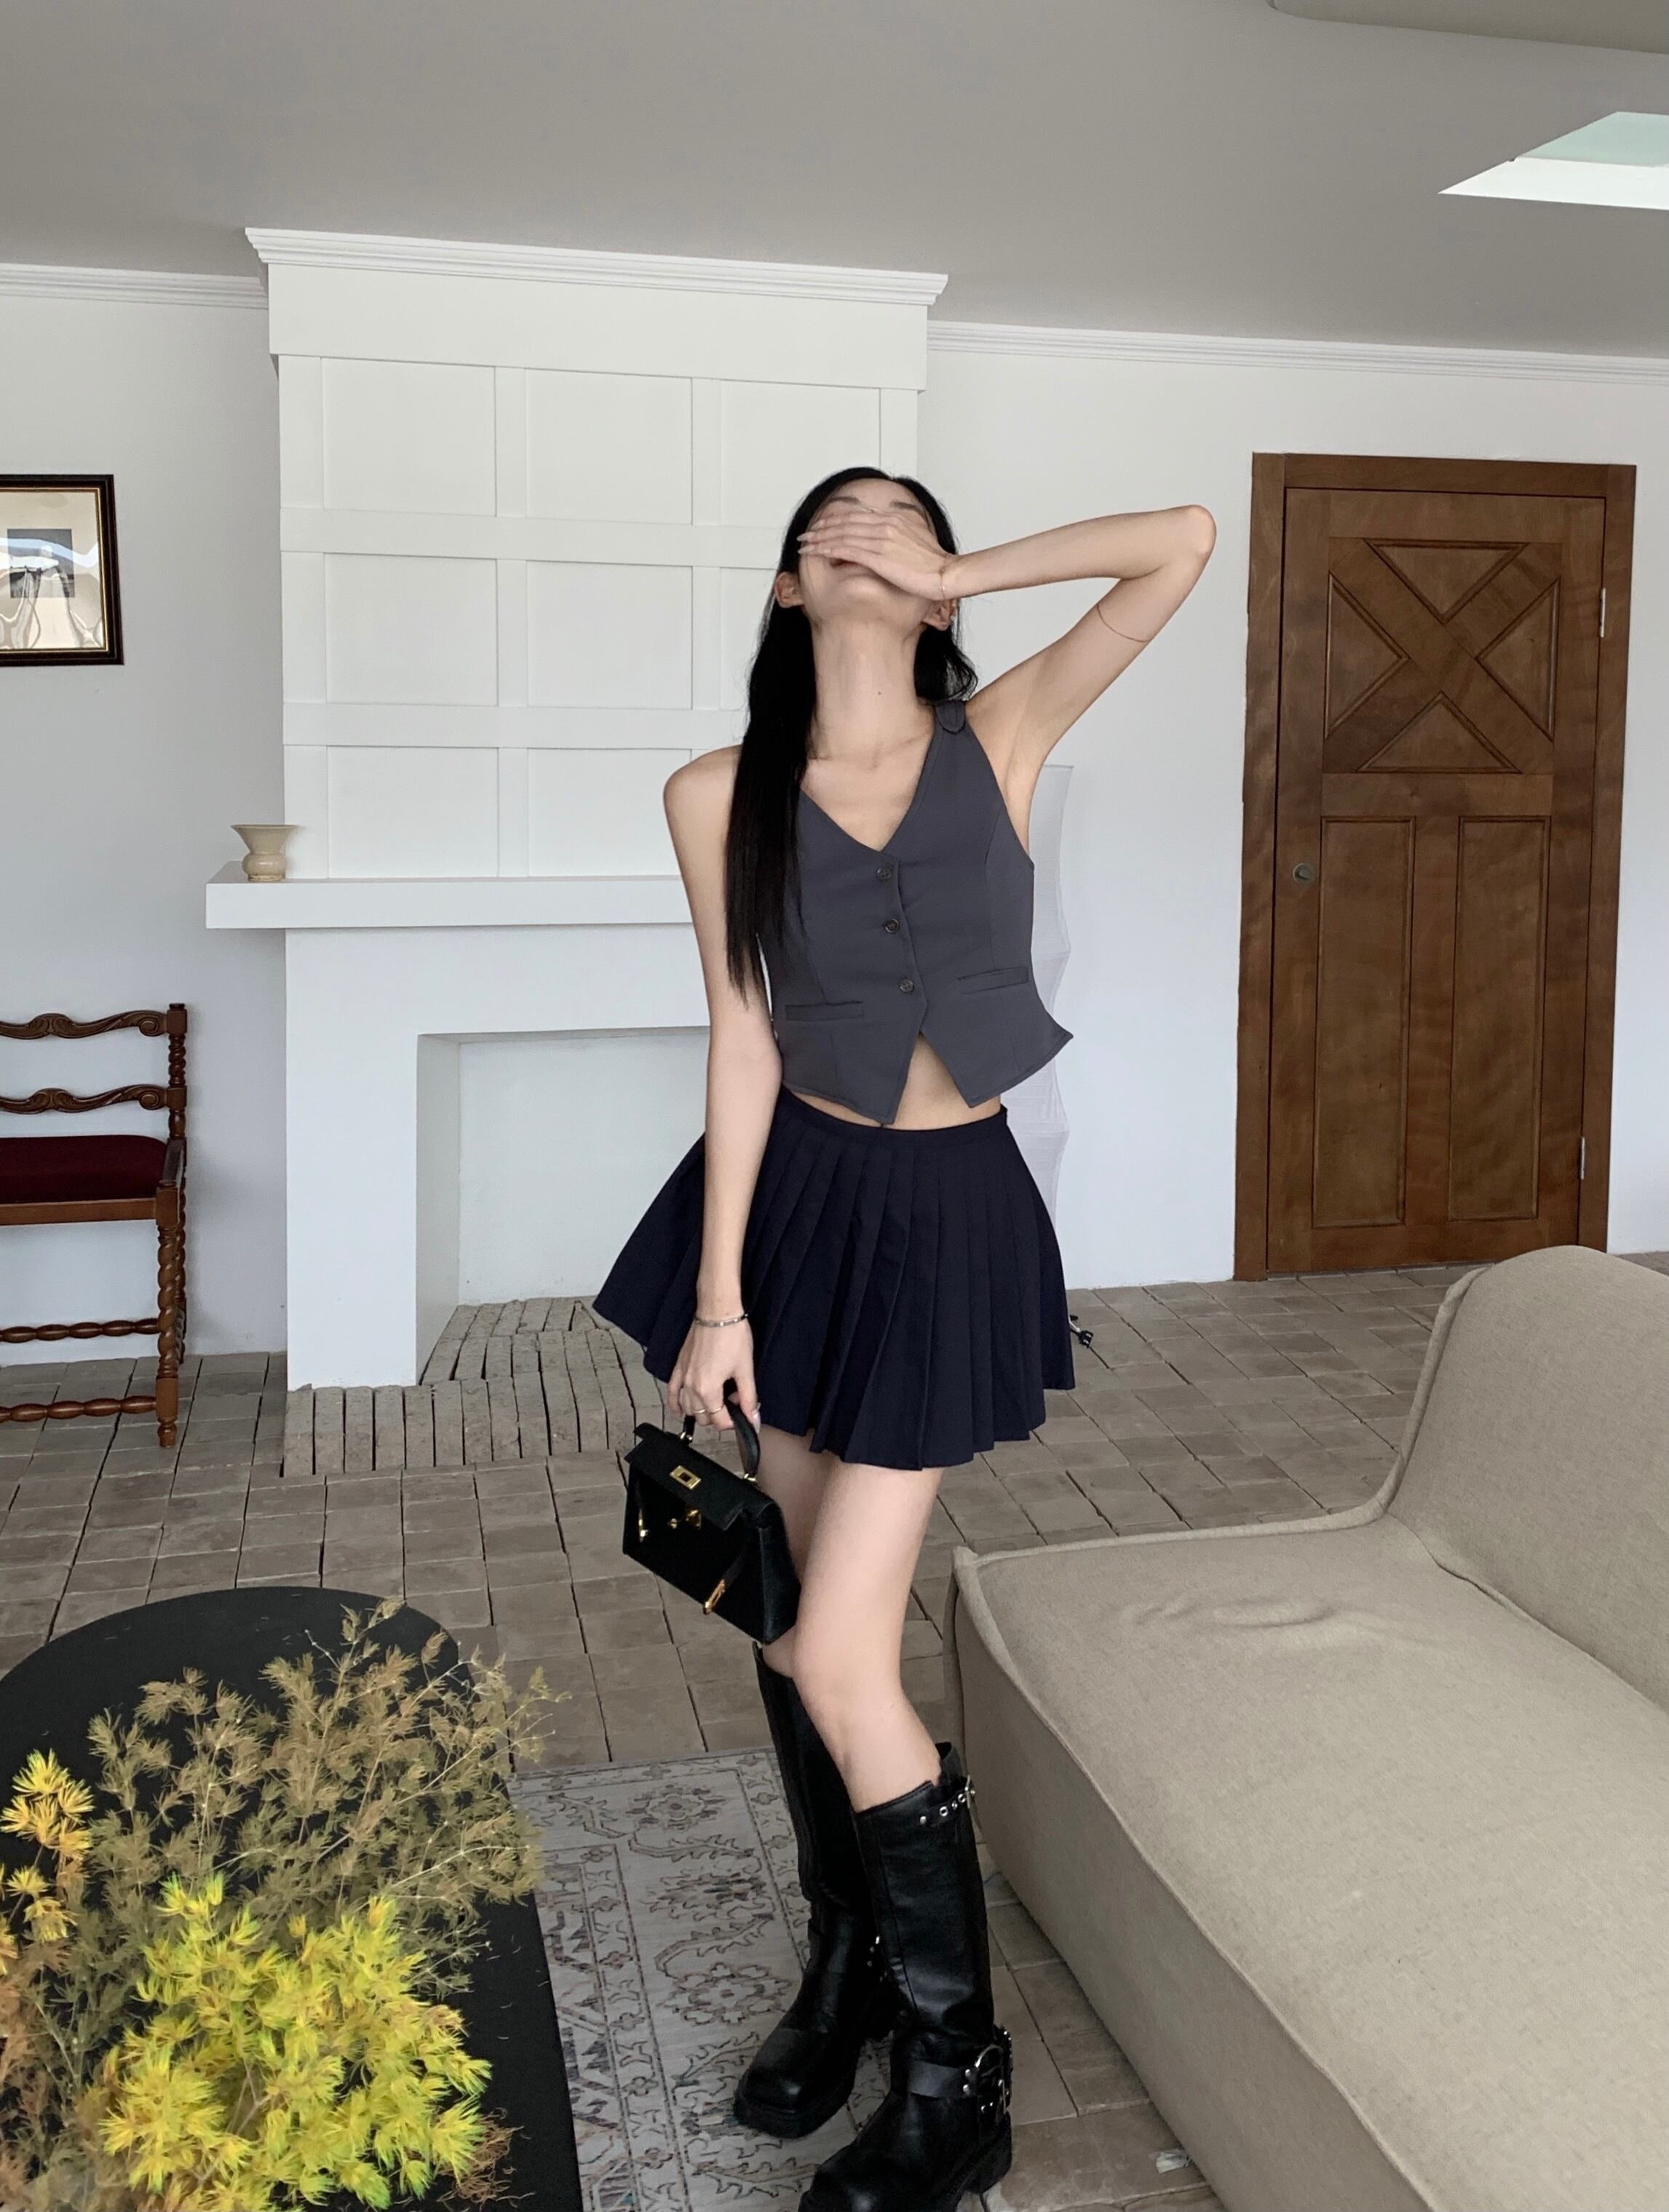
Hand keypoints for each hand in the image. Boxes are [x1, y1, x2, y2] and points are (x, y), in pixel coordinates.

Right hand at [669, 1318, 759, 1433]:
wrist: (717, 1313)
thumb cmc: (732, 1336)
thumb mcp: (745, 1370)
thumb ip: (749, 1398)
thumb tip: (753, 1418)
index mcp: (708, 1390)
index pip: (718, 1421)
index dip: (733, 1422)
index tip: (742, 1415)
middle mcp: (691, 1387)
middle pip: (703, 1418)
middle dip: (719, 1416)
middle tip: (733, 1402)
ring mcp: (682, 1377)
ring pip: (688, 1409)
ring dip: (701, 1412)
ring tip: (716, 1401)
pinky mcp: (679, 1367)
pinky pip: (672, 1392)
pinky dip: (676, 1404)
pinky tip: (680, 1411)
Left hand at [798, 506, 956, 601]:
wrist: (947, 573)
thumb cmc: (936, 563)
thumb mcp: (919, 539)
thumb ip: (902, 534)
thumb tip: (893, 539)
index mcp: (894, 519)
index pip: (857, 516)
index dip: (836, 520)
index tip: (823, 524)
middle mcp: (885, 524)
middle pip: (845, 522)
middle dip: (822, 527)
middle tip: (807, 534)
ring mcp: (880, 539)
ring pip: (841, 535)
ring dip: (820, 539)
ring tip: (805, 544)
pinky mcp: (878, 556)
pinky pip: (846, 550)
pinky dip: (828, 550)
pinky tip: (817, 553)